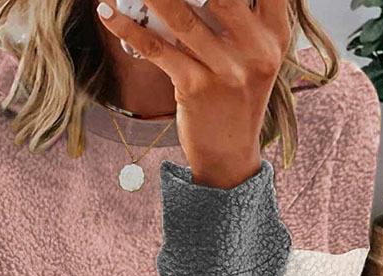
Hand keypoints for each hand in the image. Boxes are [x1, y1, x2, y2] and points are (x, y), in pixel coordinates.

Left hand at [96, 0, 291, 187]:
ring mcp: (226, 70)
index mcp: (274, 34)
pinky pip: (158, 49)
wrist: (229, 155)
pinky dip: (128, 27)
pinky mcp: (196, 89)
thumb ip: (243, 17)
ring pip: (182, 14)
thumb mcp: (254, 56)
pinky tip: (108, 11)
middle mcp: (255, 49)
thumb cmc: (236, 99)